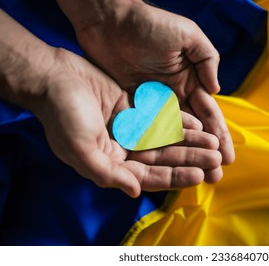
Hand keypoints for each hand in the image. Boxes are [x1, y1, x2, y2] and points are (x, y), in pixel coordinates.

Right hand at [33, 48, 221, 196]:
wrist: (53, 77)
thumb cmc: (62, 115)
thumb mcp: (80, 148)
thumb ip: (106, 173)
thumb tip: (135, 192)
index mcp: (111, 164)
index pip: (149, 177)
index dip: (175, 177)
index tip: (200, 175)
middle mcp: (123, 149)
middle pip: (163, 159)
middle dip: (189, 159)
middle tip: (215, 159)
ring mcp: (130, 128)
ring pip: (166, 139)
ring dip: (189, 141)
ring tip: (213, 142)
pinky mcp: (134, 109)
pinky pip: (161, 118)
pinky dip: (179, 121)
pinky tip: (198, 124)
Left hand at [74, 2, 234, 173]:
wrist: (110, 20)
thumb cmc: (151, 24)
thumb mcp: (188, 35)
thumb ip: (207, 59)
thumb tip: (217, 90)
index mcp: (190, 80)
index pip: (208, 114)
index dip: (219, 136)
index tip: (228, 158)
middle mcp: (174, 96)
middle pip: (193, 131)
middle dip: (205, 153)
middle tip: (215, 177)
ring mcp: (153, 104)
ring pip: (172, 136)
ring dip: (184, 157)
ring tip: (195, 177)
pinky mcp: (132, 107)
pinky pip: (146, 131)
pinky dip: (157, 148)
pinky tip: (165, 166)